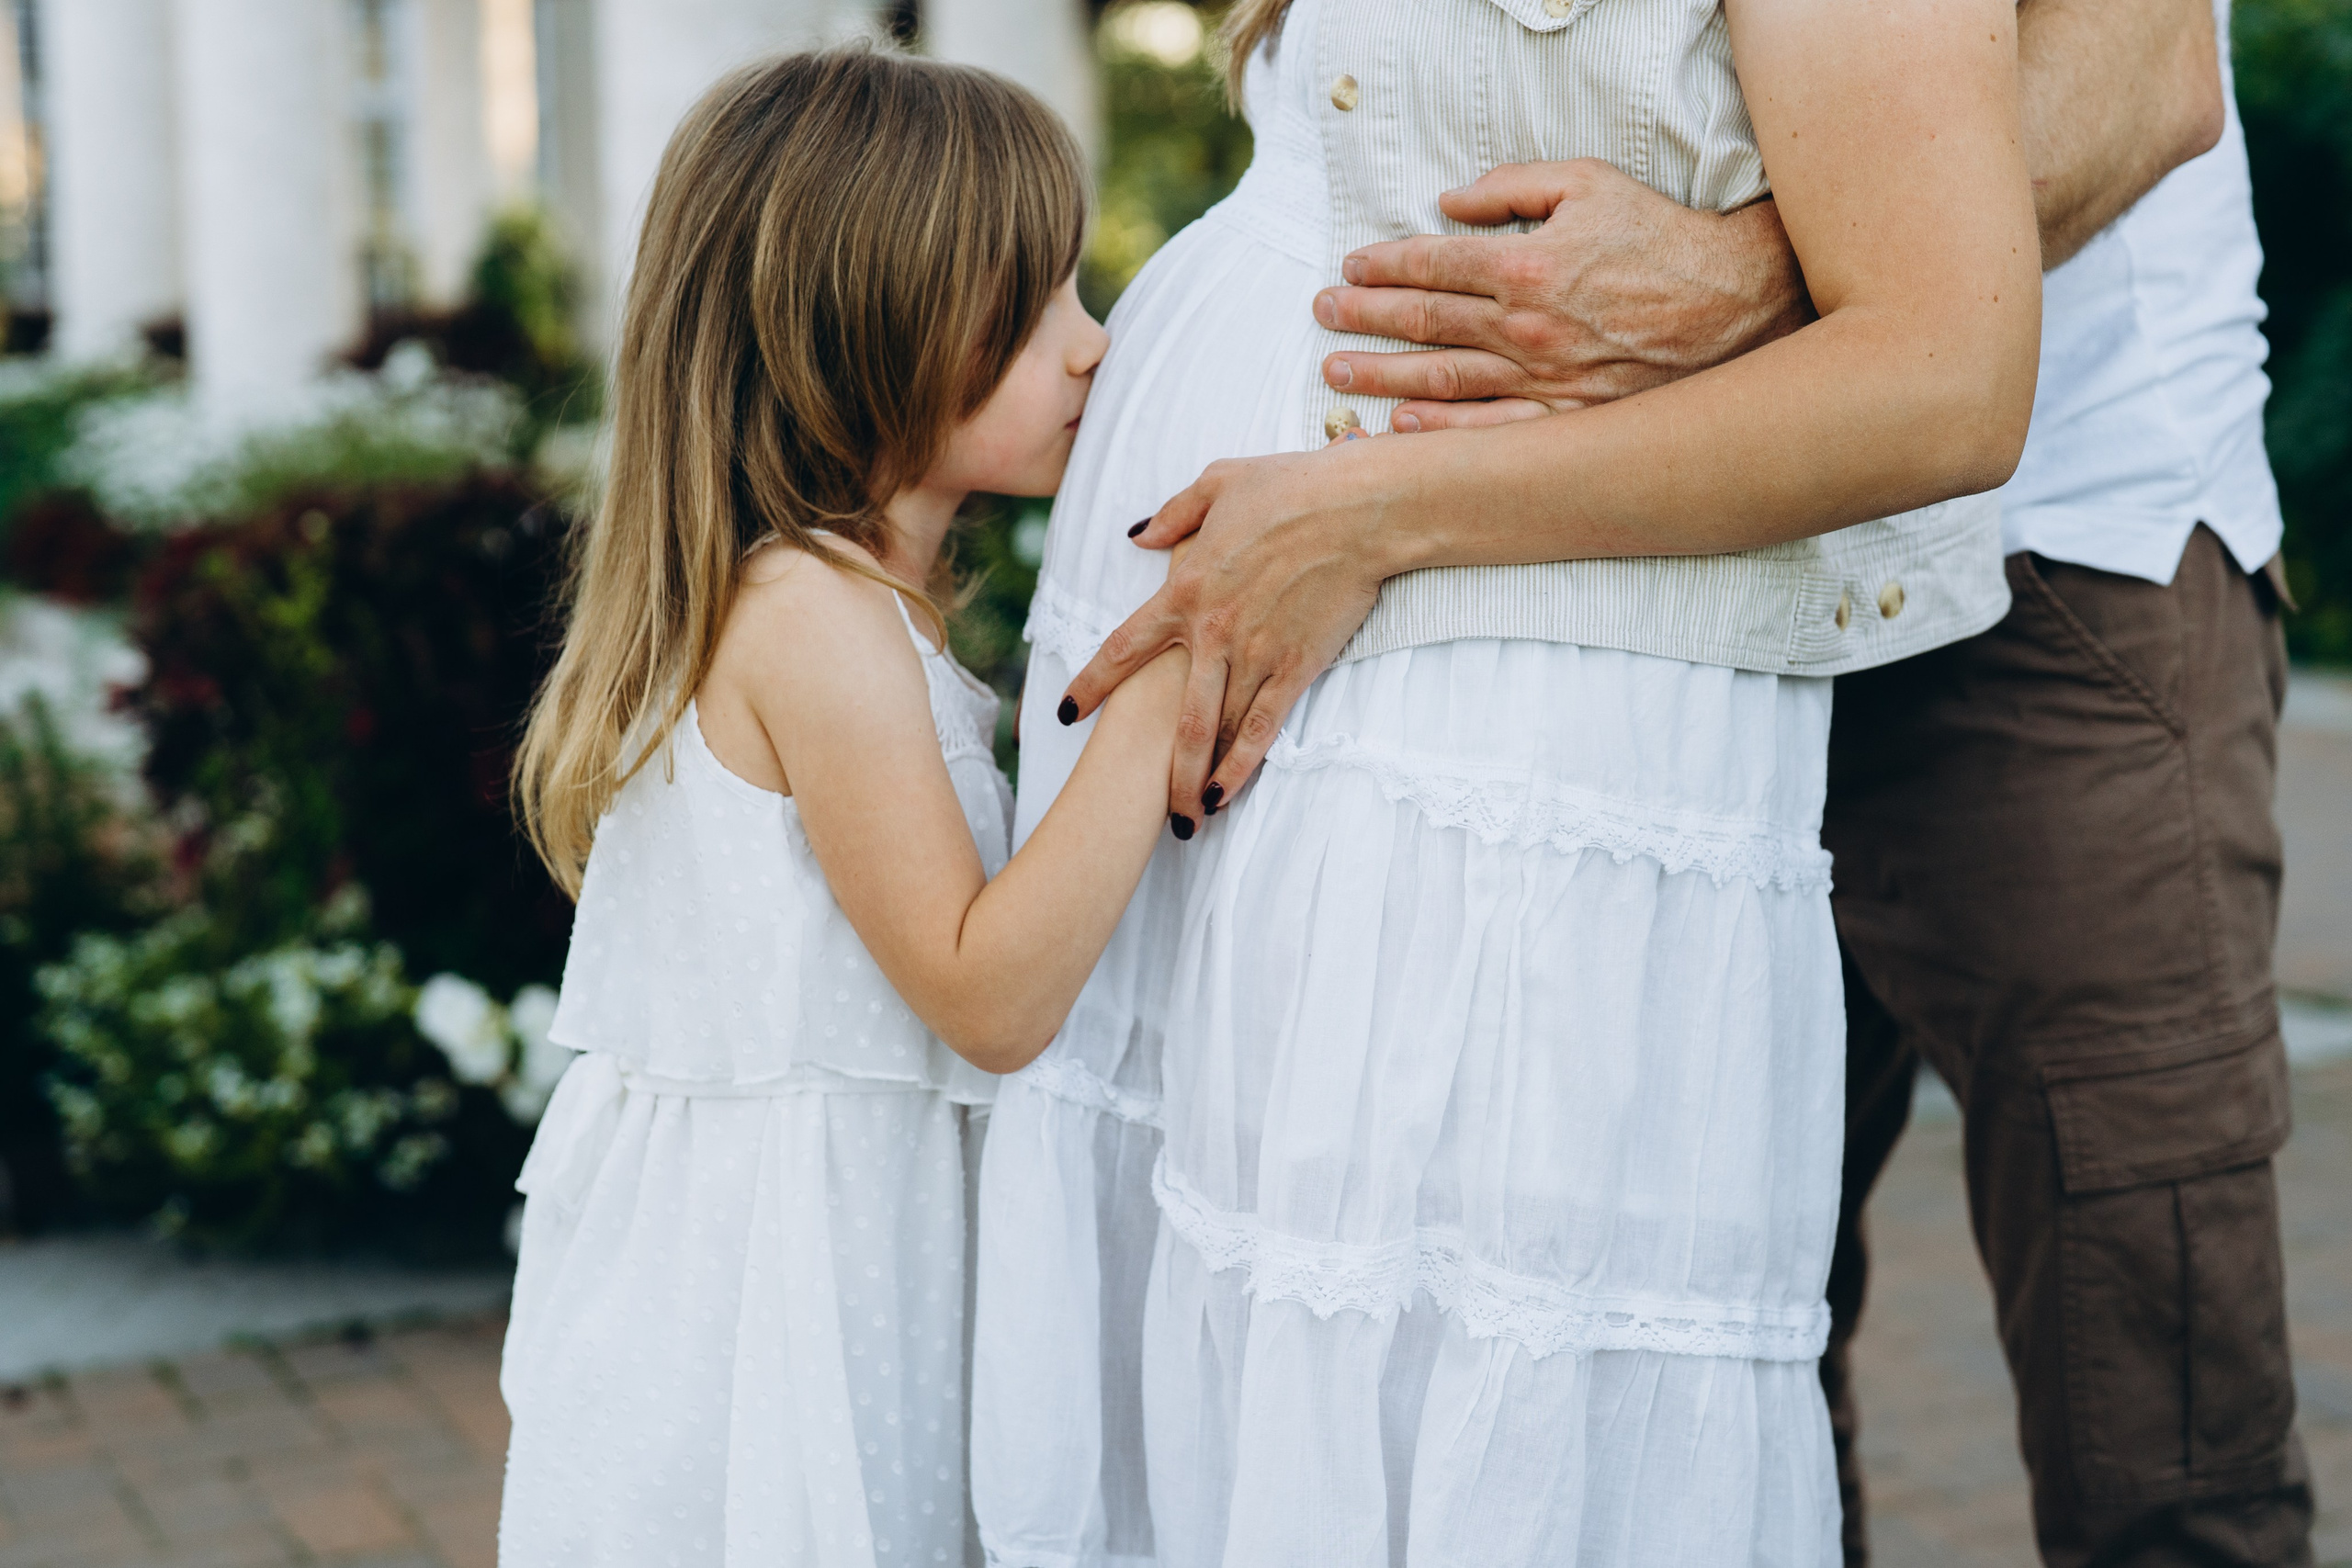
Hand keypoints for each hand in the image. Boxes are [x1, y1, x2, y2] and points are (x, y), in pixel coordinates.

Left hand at [1058, 438, 1396, 820]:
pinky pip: (1264, 729)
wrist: (1358, 508)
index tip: (1066, 712)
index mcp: (1185, 589)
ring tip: (1183, 819)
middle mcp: (1212, 631)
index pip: (1123, 647)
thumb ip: (1173, 515)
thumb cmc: (1293, 485)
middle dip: (1152, 765)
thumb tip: (1138, 538)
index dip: (1091, 683)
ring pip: (1215, 731)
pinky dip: (1243, 767)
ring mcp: (1255, 654)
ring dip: (1195, 778)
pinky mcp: (1297, 668)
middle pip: (1171, 714)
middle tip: (1137, 802)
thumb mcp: (1219, 482)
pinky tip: (1226, 795)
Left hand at [1314, 159, 1812, 431]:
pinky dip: (1440, 431)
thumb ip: (1511, 187)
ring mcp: (1544, 380)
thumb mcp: (1589, 183)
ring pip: (1442, 381)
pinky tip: (1399, 427)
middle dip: (1364, 318)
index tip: (1350, 267)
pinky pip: (1489, 431)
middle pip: (1424, 322)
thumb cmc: (1662, 237)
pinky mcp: (1568, 419)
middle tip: (1323, 315)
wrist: (1737, 304)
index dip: (1383, 265)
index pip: (1432, 264)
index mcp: (1526, 265)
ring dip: (1381, 376)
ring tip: (1336, 372)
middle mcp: (1526, 327)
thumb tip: (1448, 201)